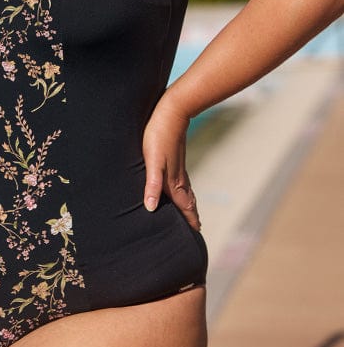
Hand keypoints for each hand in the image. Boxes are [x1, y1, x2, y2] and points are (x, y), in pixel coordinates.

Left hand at [142, 92, 200, 230]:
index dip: (189, 221)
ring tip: (190, 212)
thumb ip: (153, 185)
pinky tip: (178, 186)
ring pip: (186, 191)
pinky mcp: (174, 158)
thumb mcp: (152, 162)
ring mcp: (178, 167)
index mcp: (174, 181)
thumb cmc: (158, 136)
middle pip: (188, 201)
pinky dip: (183, 190)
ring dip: (188, 204)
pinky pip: (182, 180)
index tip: (196, 235)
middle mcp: (179, 177)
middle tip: (196, 230)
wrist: (171, 111)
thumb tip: (151, 208)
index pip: (184, 207)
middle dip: (192, 216)